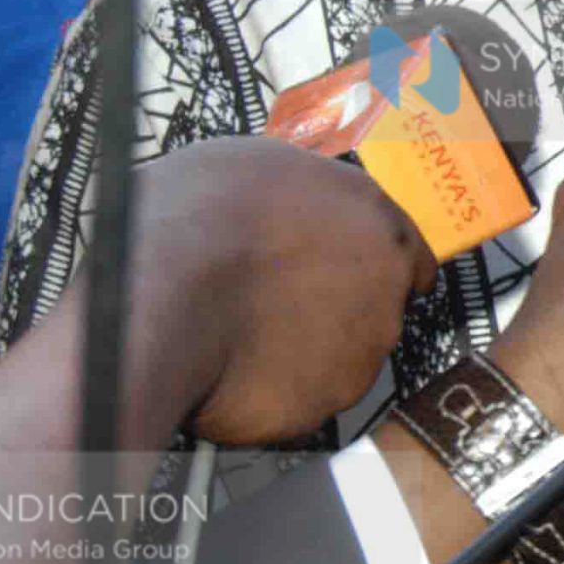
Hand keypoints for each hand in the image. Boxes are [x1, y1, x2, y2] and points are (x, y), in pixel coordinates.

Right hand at [132, 136, 436, 446]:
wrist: (160, 296)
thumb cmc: (191, 221)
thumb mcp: (253, 167)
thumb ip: (296, 196)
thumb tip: (288, 208)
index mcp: (370, 210)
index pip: (403, 242)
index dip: (373, 263)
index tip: (355, 279)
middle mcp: (385, 274)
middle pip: (377, 299)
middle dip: (336, 308)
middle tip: (278, 310)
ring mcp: (367, 339)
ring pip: (345, 352)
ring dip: (308, 351)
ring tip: (246, 339)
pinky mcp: (336, 395)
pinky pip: (310, 397)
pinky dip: (282, 391)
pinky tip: (239, 371)